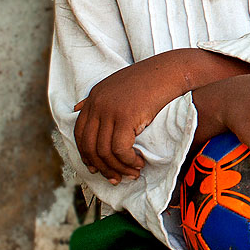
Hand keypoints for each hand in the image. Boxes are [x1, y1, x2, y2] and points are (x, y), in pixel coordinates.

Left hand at [74, 56, 190, 184]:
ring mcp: (111, 110)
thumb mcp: (118, 84)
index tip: (96, 168)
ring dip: (118, 168)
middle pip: (90, 146)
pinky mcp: (126, 117)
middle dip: (102, 167)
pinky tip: (138, 163)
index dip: (86, 155)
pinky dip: (128, 161)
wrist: (172, 70)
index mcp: (95, 97)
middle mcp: (98, 104)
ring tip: (132, 173)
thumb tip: (77, 108)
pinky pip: (120, 149)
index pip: (80, 133)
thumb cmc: (152, 78)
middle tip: (115, 178)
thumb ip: (98, 98)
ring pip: (105, 151)